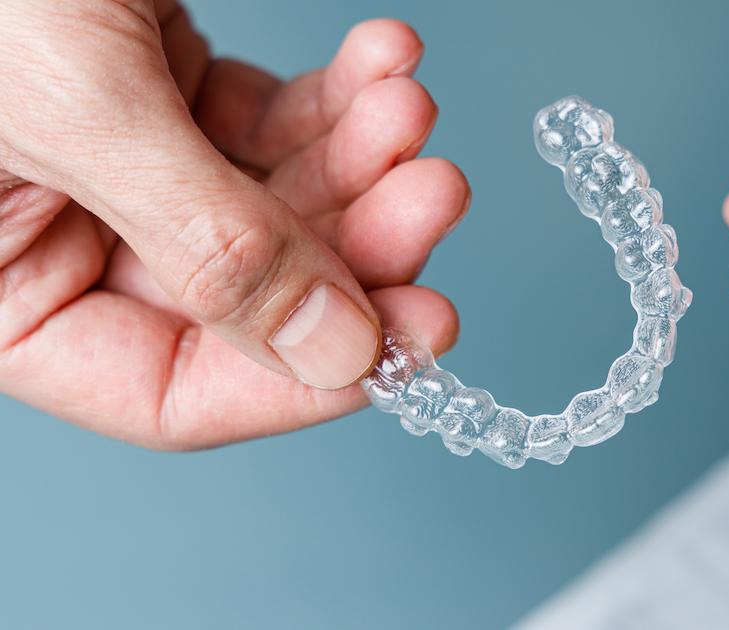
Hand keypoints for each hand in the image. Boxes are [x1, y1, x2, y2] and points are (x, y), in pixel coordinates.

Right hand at [0, 1, 465, 448]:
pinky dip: (335, 95)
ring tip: (408, 103)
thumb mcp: (81, 112)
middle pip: (251, 294)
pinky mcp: (159, 89)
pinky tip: (384, 60)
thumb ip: (211, 247)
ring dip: (361, 157)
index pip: (168, 391)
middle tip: (435, 195)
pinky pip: (270, 121)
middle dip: (357, 242)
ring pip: (277, 206)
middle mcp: (61, 239)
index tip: (414, 336)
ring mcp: (118, 164)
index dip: (301, 377)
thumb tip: (337, 357)